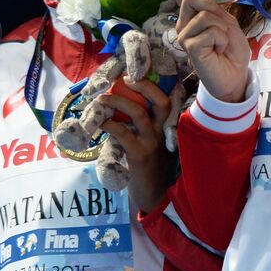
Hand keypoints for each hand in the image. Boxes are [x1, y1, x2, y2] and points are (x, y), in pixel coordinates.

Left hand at [99, 78, 173, 212]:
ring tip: (103, 99)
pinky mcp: (139, 155)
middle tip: (125, 79)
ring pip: (139, 113)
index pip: (169, 100)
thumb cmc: (149, 167)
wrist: (153, 195)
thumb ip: (140, 127)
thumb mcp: (151, 144)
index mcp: (166, 127)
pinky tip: (101, 123)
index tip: (138, 75)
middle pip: (161, 101)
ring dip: (118, 102)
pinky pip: (123, 133)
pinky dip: (110, 124)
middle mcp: (162, 132)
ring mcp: (152, 143)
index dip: (156, 86)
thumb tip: (116, 110)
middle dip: (144, 86)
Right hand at [169, 0, 250, 102]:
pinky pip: (210, 31)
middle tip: (221, 26)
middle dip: (213, 7)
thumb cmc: (232, 50)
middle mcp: (184, 23)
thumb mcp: (227, 21)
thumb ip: (214, 6)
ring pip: (204, 15)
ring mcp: (184, 35)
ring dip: (222, 28)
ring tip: (221, 42)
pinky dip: (222, 39)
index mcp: (191, 14)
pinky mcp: (189, 47)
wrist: (235, 75)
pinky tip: (219, 50)